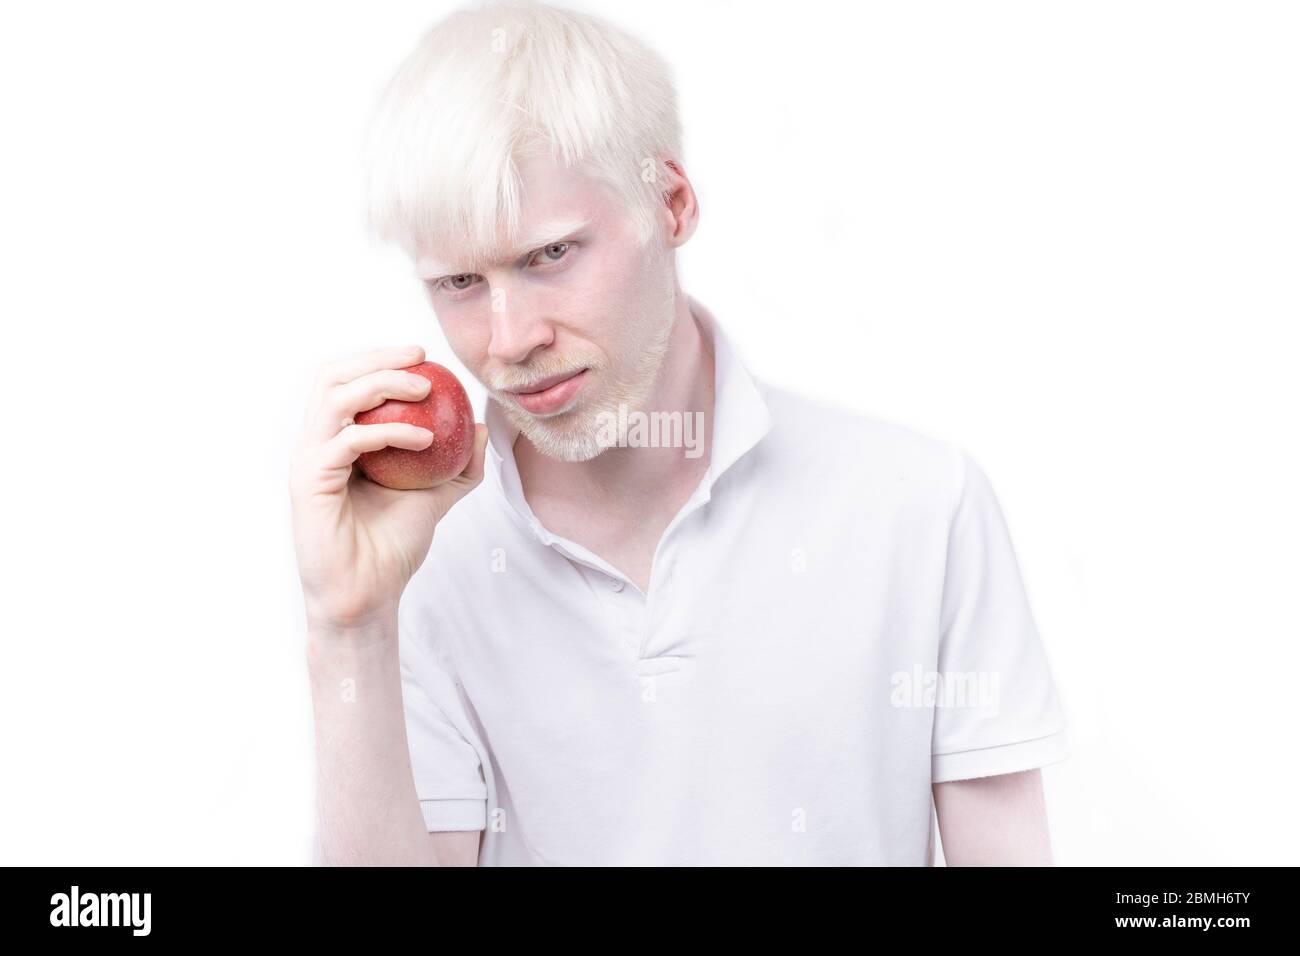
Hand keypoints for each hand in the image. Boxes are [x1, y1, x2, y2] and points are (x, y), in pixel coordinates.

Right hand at [289, 345, 487, 632]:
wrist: (369, 594)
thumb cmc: (393, 548)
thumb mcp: (436, 496)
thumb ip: (458, 465)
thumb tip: (483, 428)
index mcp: (337, 441)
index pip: (348, 381)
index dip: (380, 360)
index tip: (425, 357)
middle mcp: (317, 444)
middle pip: (332, 377)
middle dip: (377, 358)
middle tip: (422, 359)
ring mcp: (309, 460)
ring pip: (335, 397)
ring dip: (382, 384)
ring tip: (424, 389)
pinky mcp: (310, 481)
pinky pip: (348, 440)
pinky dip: (389, 432)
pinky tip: (425, 438)